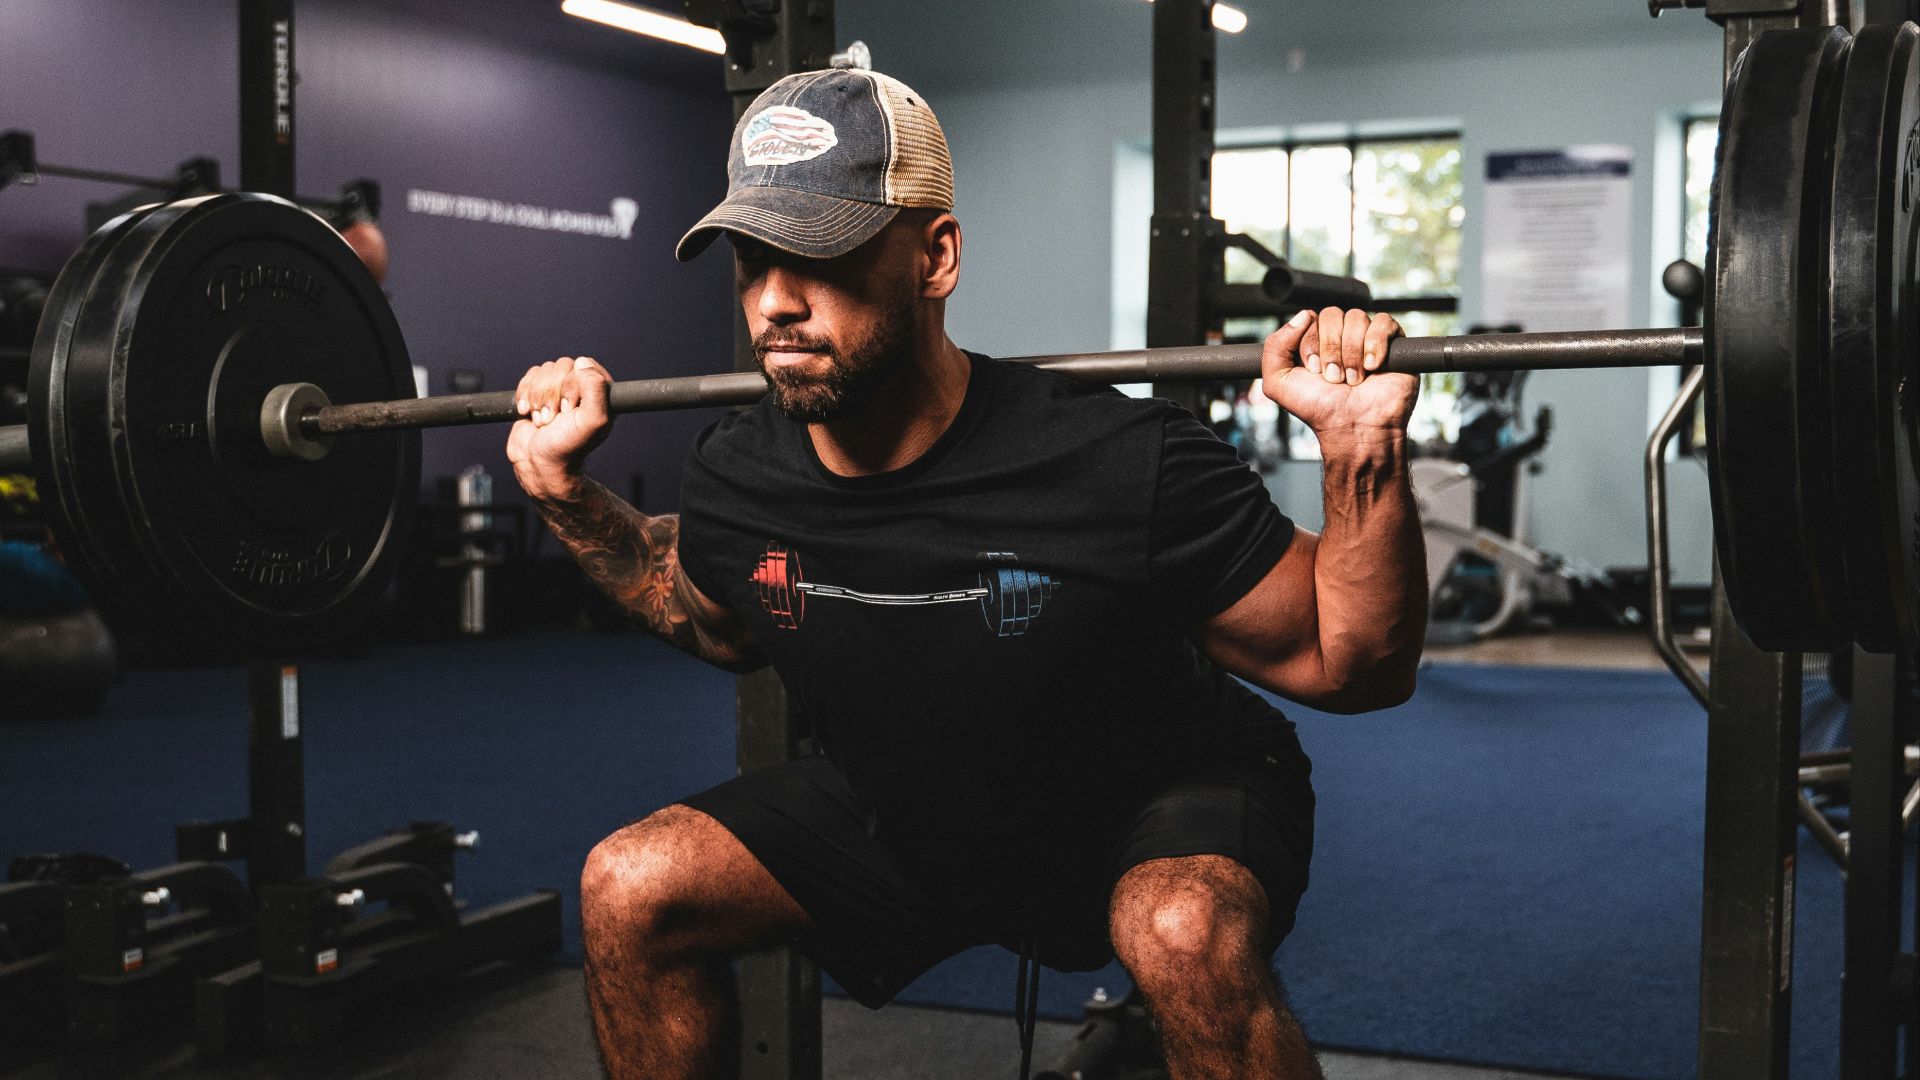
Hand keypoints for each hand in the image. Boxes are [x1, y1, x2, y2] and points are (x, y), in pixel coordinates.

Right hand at [506, 356, 612, 495]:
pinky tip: (527, 413)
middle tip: (554, 419)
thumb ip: (596, 389)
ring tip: (542, 420)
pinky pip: (528, 377)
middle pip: (561, 367)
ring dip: (538, 398)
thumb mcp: (592, 421)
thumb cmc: (568, 448)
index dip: (572, 385)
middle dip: (551, 394)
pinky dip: (524, 395)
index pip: (585, 366)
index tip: (569, 409)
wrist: (539, 464)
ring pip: (543, 371)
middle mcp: (580, 389)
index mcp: (600, 394)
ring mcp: (558, 390)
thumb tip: (583, 362)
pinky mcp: (537, 394)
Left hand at [1258, 307, 1418, 437]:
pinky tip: (1373, 367)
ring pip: (1357, 317)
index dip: (1310, 343)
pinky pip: (1385, 322)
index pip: (1310, 319)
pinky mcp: (1393, 343)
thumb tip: (1303, 314)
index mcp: (1314, 340)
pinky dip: (1376, 343)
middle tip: (1335, 378)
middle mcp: (1340, 336)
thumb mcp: (1279, 383)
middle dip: (1331, 349)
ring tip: (1354, 379)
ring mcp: (1366, 337)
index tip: (1314, 371)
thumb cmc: (1319, 408)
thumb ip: (1274, 347)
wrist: (1354, 429)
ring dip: (1352, 352)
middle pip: (1333, 315)